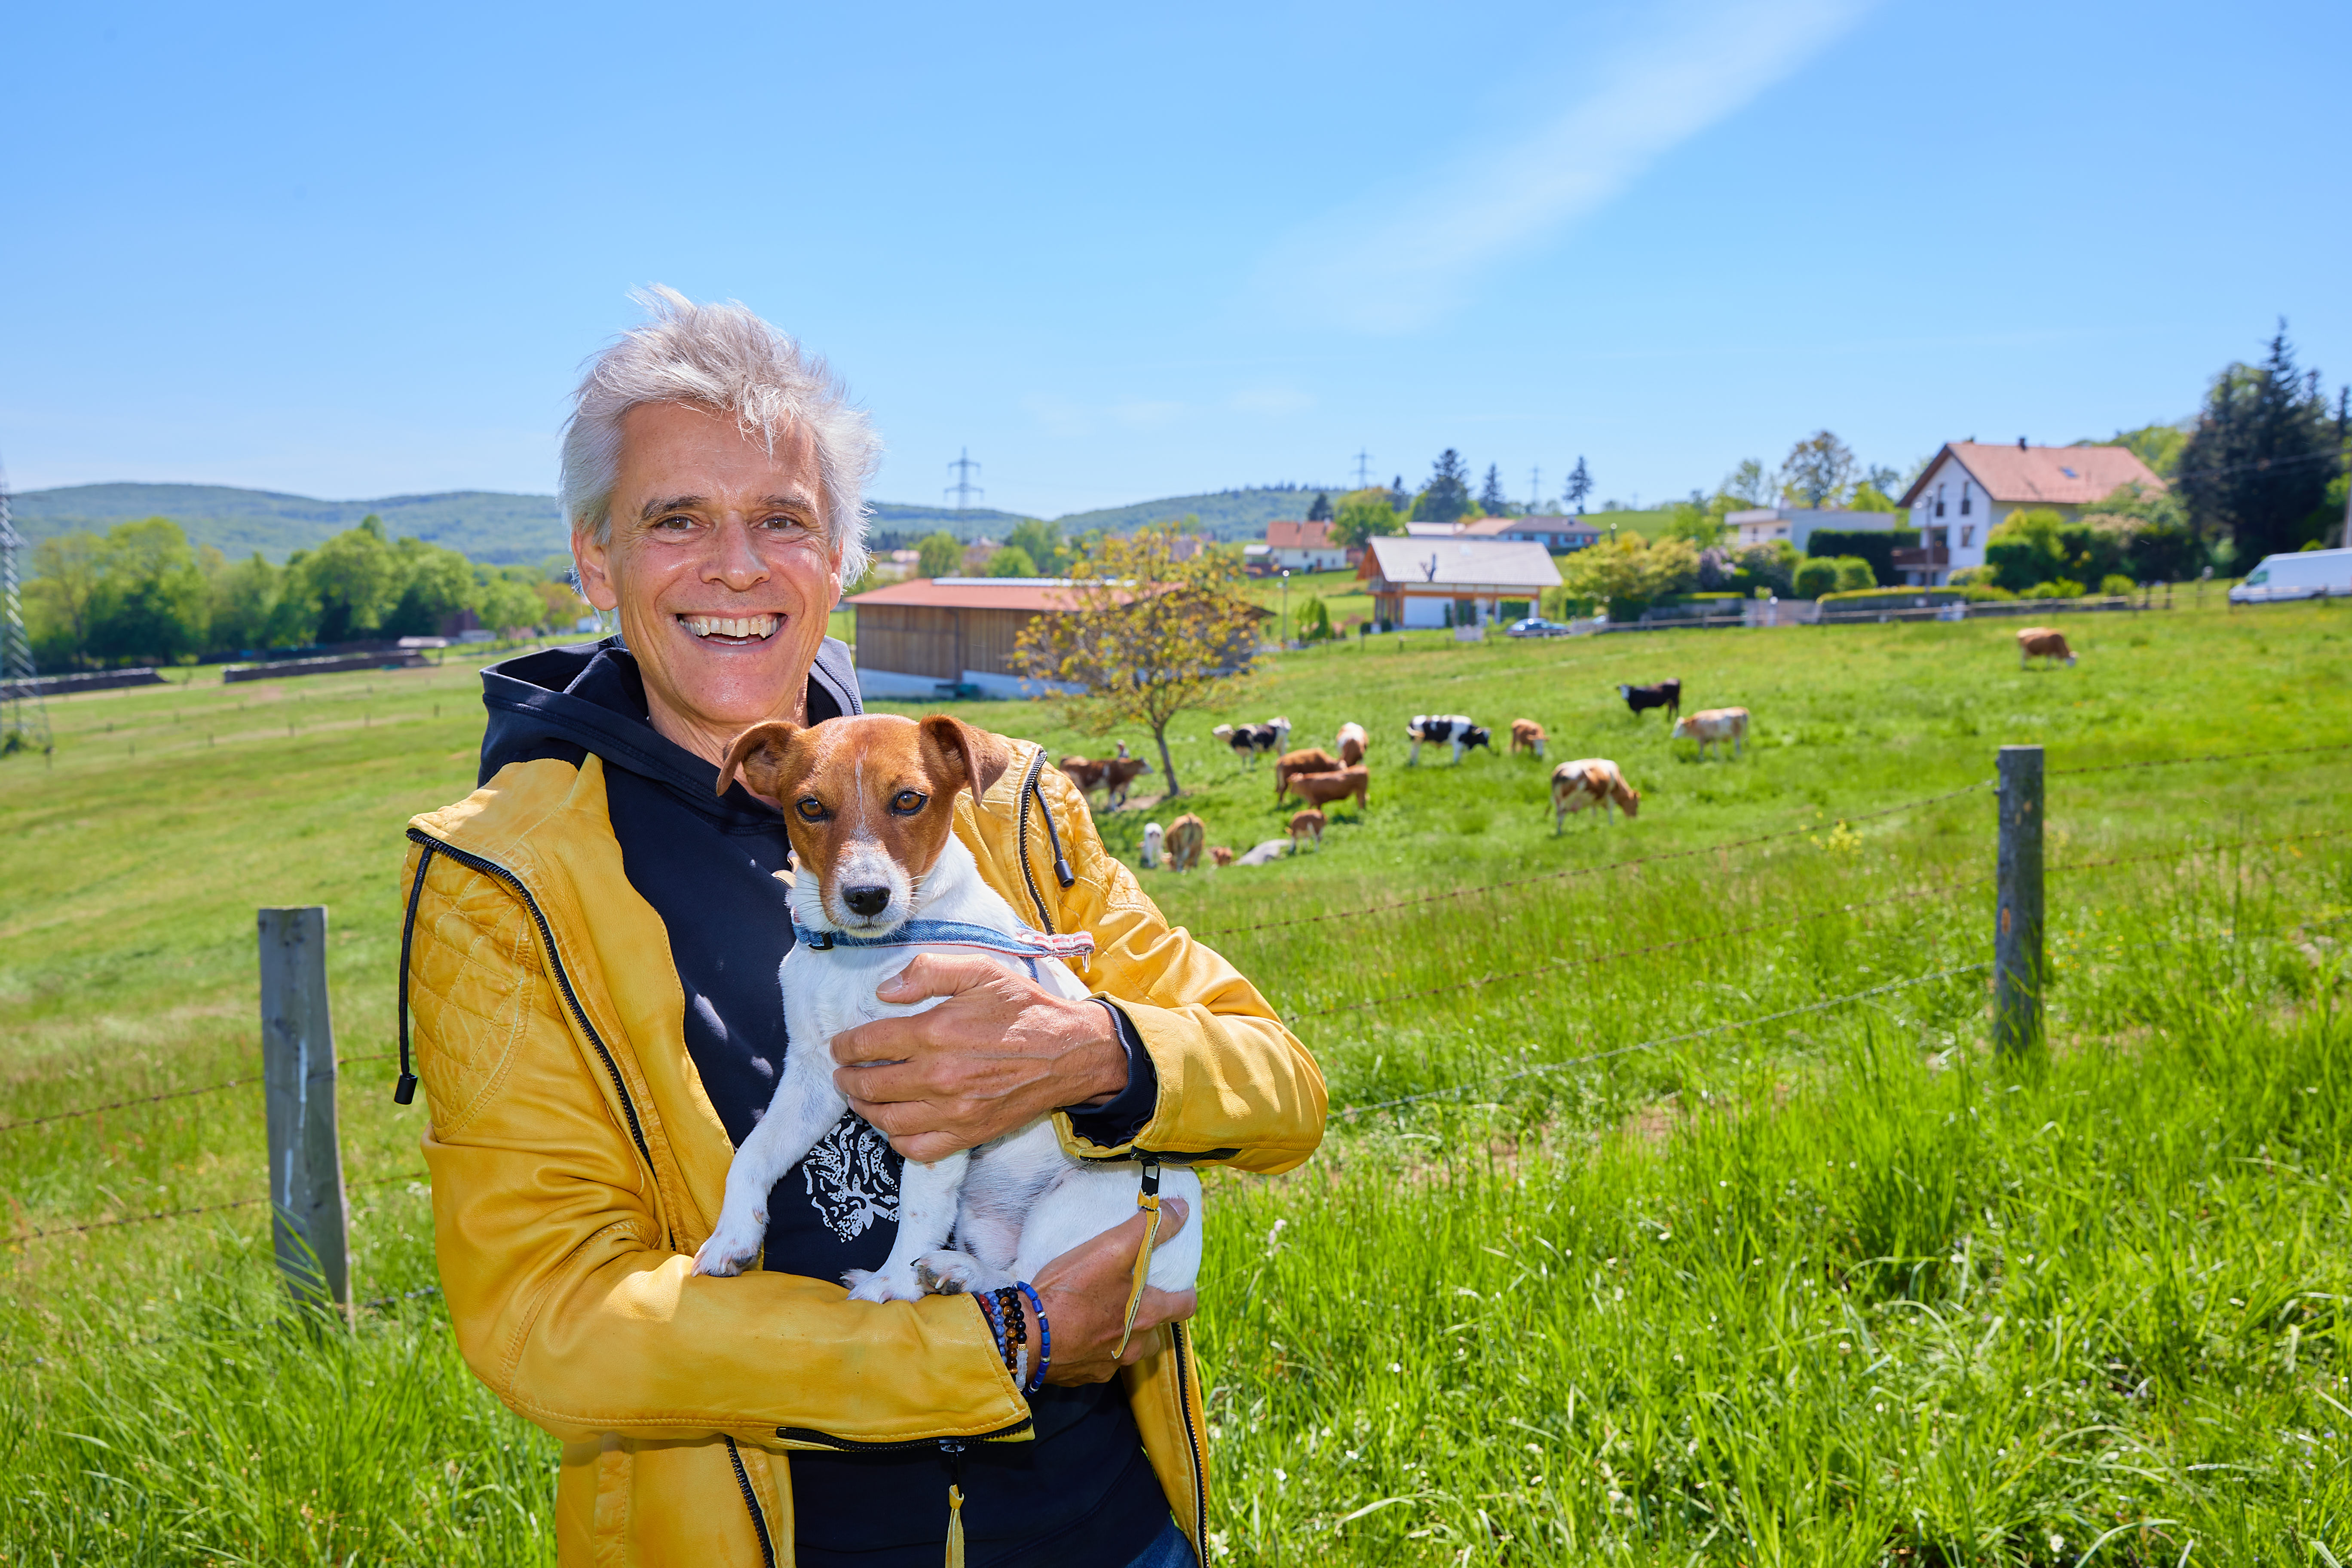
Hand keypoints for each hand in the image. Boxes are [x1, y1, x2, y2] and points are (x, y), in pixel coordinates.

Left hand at [830, 954, 1128, 1161]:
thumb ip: (929, 971)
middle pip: (869, 1085)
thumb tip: (885, 990)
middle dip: (847, 1079)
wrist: (1069, 1053)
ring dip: (865, 1110)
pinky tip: (895, 1124)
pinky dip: (896, 1139)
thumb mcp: (980, 970)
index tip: (839, 1046)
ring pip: (886, 1120)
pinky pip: (916, 1148)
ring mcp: (953, 1110)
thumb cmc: (1024, 1010)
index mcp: (936, 1032)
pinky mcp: (968, 1133)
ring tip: (861, 1097)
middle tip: (843, 1072)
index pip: (867, 1044)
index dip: (844, 1046)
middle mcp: (939, 1076)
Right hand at [1019, 1198, 1195, 1385]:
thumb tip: (1181, 1209)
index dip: (1184, 1293)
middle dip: (1149, 1316)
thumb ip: (1149, 1228)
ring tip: (1102, 1312)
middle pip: (1155, 1333)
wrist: (1026, 1334)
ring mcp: (1107, 1366)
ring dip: (1122, 1334)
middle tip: (1132, 1296)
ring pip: (1126, 1350)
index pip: (1185, 1307)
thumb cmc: (1071, 1291)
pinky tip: (1075, 1330)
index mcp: (1147, 1316)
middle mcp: (1133, 1346)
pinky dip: (1092, 1347)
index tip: (1176, 1283)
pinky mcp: (1082, 1376)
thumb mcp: (1112, 1248)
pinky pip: (1097, 1362)